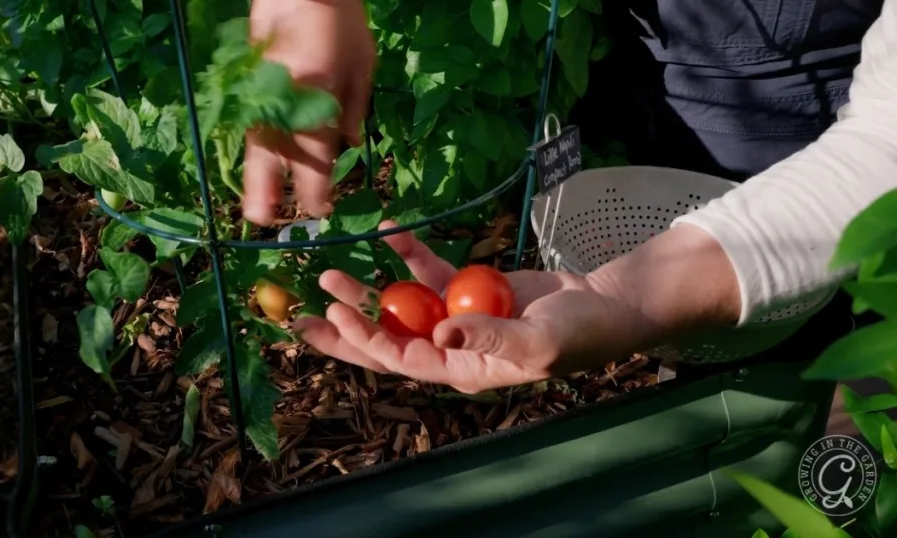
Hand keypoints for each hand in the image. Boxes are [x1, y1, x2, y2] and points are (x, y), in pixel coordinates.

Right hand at [244, 0, 375, 224]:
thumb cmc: (342, 24)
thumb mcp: (363, 65)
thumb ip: (355, 109)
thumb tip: (347, 148)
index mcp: (318, 100)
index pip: (315, 159)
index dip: (318, 191)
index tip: (324, 210)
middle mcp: (284, 104)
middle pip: (273, 157)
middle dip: (269, 192)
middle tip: (265, 221)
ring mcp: (262, 95)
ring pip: (255, 145)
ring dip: (255, 179)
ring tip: (255, 209)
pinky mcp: (250, 88)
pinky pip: (251, 127)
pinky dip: (254, 152)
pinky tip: (256, 170)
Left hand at [294, 221, 653, 393]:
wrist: (603, 305)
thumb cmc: (578, 334)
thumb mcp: (537, 343)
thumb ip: (488, 339)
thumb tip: (438, 336)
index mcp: (462, 370)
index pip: (402, 359)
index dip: (366, 339)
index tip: (338, 315)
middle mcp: (450, 347)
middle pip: (385, 340)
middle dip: (344, 329)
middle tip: (299, 317)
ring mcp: (456, 317)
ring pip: (400, 306)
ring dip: (366, 290)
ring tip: (329, 273)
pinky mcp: (467, 290)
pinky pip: (429, 272)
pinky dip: (409, 254)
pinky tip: (386, 232)